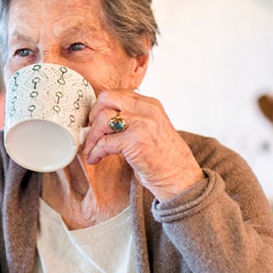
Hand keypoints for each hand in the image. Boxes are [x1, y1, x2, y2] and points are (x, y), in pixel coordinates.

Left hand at [82, 89, 204, 200]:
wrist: (180, 179)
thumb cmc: (164, 159)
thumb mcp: (151, 130)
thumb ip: (132, 120)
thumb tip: (101, 121)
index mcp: (151, 105)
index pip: (117, 93)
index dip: (101, 107)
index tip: (95, 121)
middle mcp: (147, 110)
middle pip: (106, 98)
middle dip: (93, 115)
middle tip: (91, 132)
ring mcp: (142, 124)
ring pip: (102, 119)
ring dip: (92, 137)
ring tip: (91, 150)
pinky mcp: (136, 141)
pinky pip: (104, 142)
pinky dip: (95, 151)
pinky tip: (94, 159)